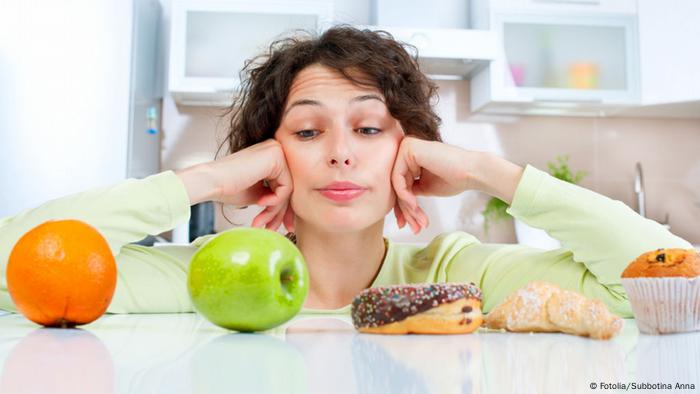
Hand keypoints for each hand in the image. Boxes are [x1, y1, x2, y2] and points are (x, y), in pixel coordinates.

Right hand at [176, 139, 294, 231]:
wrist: (211, 182)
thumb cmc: (228, 187)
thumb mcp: (259, 194)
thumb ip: (275, 197)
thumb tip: (290, 213)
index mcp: (271, 156)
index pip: (285, 185)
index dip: (283, 209)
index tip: (279, 225)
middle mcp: (276, 150)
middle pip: (288, 187)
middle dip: (280, 212)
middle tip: (272, 227)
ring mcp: (277, 151)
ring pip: (288, 189)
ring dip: (275, 209)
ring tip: (261, 219)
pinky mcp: (276, 156)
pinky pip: (286, 186)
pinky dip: (275, 200)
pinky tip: (261, 202)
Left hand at [390, 136, 482, 233]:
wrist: (472, 172)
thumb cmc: (454, 178)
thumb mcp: (424, 187)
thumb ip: (409, 190)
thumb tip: (394, 202)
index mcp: (410, 156)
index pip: (399, 184)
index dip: (402, 207)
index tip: (406, 224)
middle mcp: (406, 148)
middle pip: (396, 184)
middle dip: (404, 210)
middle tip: (412, 227)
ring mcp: (406, 146)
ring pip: (395, 184)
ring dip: (406, 206)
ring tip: (417, 220)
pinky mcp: (408, 148)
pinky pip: (397, 178)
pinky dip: (404, 195)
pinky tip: (414, 205)